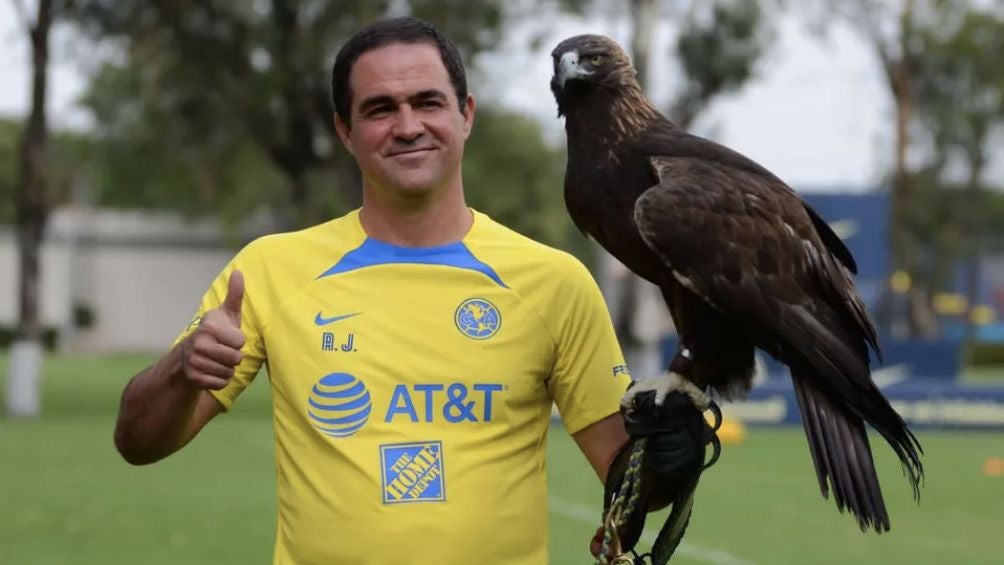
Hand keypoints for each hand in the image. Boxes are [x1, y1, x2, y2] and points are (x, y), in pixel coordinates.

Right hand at [180, 270, 245, 389]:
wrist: (187, 357)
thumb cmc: (215, 333)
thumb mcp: (225, 314)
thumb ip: (234, 294)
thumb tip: (239, 272)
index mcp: (209, 327)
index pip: (240, 342)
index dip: (237, 341)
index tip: (227, 337)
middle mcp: (198, 344)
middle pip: (236, 358)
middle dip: (234, 357)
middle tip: (222, 350)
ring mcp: (194, 362)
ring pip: (229, 372)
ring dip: (227, 368)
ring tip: (216, 360)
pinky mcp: (194, 379)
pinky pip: (222, 383)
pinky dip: (220, 380)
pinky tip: (211, 371)